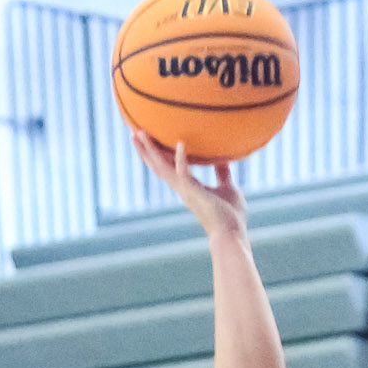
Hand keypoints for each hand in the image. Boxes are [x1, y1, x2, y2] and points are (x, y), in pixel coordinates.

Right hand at [130, 131, 246, 239]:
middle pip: (159, 166)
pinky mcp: (193, 194)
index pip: (169, 168)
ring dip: (151, 150)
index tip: (149, 140)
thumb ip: (222, 174)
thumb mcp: (227, 188)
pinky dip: (182, 159)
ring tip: (139, 133)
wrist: (233, 235)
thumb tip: (224, 159)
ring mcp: (186, 192)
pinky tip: (181, 143)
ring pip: (163, 168)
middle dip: (146, 150)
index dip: (158, 154)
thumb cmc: (231, 216)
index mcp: (189, 187)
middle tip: (135, 132)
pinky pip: (185, 173)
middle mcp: (183, 189)